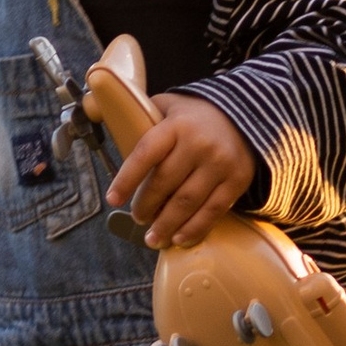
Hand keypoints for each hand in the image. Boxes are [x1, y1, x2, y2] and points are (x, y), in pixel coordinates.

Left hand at [107, 93, 254, 248]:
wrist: (245, 115)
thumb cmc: (194, 117)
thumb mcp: (167, 106)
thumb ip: (141, 116)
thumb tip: (101, 119)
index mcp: (176, 125)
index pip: (145, 153)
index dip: (127, 179)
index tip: (113, 199)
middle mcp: (199, 143)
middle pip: (165, 183)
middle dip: (146, 206)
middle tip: (137, 218)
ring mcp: (220, 163)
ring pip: (187, 202)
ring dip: (166, 225)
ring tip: (152, 238)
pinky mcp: (237, 180)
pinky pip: (213, 211)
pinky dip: (194, 229)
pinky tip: (179, 239)